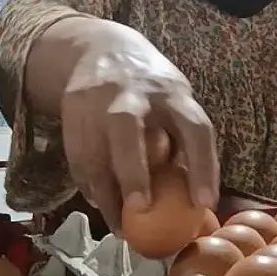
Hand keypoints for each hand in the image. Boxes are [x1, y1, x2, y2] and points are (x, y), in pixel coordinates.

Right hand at [60, 24, 219, 232]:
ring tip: (119, 226)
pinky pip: (76, 152)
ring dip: (105, 191)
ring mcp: (97, 96)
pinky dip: (86, 182)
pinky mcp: (72, 105)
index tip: (204, 204)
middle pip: (127, 126)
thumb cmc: (151, 91)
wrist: (101, 49)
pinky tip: (98, 201)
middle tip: (140, 208)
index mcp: (172, 92)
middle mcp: (134, 91)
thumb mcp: (174, 100)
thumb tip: (194, 203)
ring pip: (94, 146)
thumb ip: (180, 141)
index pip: (193, 127)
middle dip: (132, 168)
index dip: (203, 165)